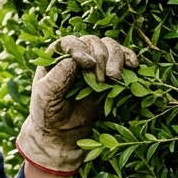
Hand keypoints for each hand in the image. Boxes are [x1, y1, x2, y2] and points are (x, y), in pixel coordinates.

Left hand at [16, 35, 138, 174]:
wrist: (64, 134)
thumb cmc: (48, 115)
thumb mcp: (44, 99)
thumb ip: (55, 80)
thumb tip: (72, 60)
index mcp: (55, 58)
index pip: (69, 43)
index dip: (80, 49)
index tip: (87, 64)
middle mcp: (76, 55)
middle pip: (93, 43)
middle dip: (101, 58)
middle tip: (102, 80)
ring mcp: (95, 63)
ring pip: (110, 47)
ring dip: (116, 58)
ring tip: (115, 78)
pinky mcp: (110, 73)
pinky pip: (123, 57)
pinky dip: (129, 58)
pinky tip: (133, 66)